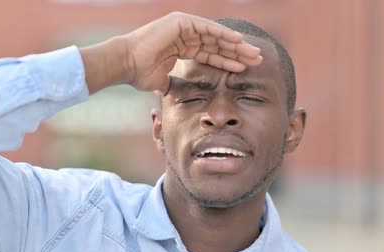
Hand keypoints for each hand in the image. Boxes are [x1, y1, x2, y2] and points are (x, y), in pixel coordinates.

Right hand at [80, 12, 262, 93]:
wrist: (126, 64)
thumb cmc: (139, 74)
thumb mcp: (162, 82)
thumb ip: (174, 85)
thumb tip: (178, 97)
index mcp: (181, 47)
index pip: (210, 55)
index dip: (227, 62)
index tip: (243, 69)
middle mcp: (184, 35)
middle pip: (217, 44)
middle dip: (237, 52)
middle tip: (257, 59)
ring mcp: (183, 26)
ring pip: (216, 36)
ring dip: (235, 45)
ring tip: (253, 52)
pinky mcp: (182, 22)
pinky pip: (208, 29)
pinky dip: (223, 35)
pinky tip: (239, 42)